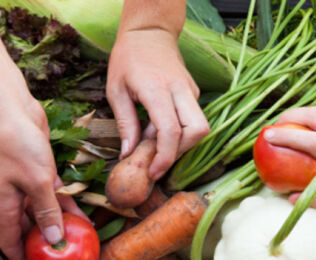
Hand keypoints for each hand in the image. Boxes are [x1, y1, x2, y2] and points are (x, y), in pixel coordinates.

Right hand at [0, 104, 85, 259]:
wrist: (9, 109)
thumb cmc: (16, 145)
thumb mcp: (37, 182)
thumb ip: (47, 212)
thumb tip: (55, 243)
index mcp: (2, 208)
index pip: (10, 245)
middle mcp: (10, 202)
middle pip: (27, 233)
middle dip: (44, 249)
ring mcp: (24, 188)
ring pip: (43, 216)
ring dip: (60, 229)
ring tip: (80, 246)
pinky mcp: (37, 175)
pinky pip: (52, 199)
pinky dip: (66, 208)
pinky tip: (85, 219)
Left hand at [107, 28, 208, 179]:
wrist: (149, 32)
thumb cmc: (127, 59)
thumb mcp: (116, 91)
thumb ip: (125, 124)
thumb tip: (128, 155)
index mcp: (157, 89)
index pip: (171, 130)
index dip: (164, 157)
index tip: (153, 172)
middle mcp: (180, 89)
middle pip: (197, 131)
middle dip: (180, 152)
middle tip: (156, 160)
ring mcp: (190, 90)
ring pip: (200, 128)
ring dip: (180, 144)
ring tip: (154, 142)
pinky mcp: (193, 92)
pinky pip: (193, 119)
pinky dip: (179, 132)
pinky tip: (158, 130)